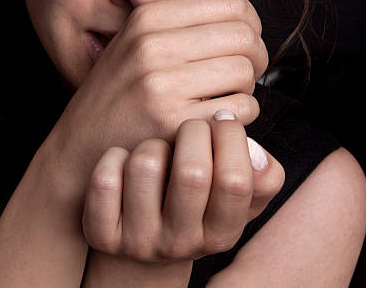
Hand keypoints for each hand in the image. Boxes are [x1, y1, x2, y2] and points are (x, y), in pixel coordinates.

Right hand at [50, 0, 267, 192]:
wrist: (80, 146)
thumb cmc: (119, 93)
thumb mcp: (139, 40)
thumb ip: (185, 16)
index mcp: (148, 17)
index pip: (232, 3)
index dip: (251, 24)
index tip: (243, 44)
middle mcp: (153, 44)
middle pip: (244, 37)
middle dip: (256, 57)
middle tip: (244, 73)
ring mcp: (160, 84)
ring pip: (245, 73)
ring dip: (246, 89)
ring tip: (224, 96)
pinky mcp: (171, 122)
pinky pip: (238, 110)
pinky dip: (239, 116)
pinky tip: (218, 119)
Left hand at [81, 114, 283, 284]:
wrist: (142, 245)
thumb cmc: (197, 203)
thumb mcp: (238, 197)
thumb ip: (262, 175)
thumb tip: (255, 151)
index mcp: (221, 233)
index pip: (236, 179)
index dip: (230, 136)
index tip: (222, 120)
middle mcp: (181, 243)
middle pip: (192, 172)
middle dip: (192, 131)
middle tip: (190, 127)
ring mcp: (139, 241)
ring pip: (145, 165)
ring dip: (152, 143)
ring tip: (158, 149)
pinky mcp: (103, 233)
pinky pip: (106, 178)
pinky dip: (114, 157)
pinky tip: (125, 162)